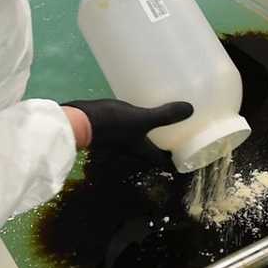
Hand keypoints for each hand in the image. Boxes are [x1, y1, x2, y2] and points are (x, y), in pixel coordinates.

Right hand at [62, 99, 193, 163]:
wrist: (77, 122)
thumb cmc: (110, 125)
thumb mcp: (140, 119)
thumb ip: (164, 116)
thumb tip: (191, 110)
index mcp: (141, 150)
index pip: (162, 161)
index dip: (176, 160)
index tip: (189, 153)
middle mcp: (131, 149)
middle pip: (152, 150)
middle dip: (165, 144)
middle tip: (179, 132)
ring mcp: (119, 139)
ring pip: (140, 139)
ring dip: (151, 133)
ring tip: (162, 118)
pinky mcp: (109, 128)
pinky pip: (129, 127)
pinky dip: (137, 121)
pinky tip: (138, 106)